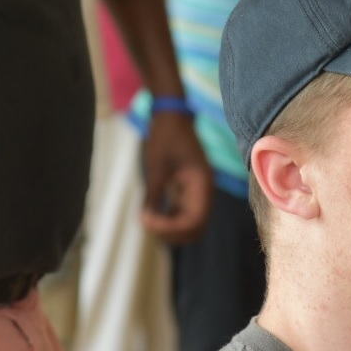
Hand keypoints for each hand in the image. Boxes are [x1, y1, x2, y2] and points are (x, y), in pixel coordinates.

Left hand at [140, 111, 212, 243]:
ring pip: (190, 224)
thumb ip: (153, 195)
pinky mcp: (189, 191)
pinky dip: (169, 219)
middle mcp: (204, 192)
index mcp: (202, 184)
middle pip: (195, 228)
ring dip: (171, 229)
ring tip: (148, 220)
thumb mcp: (156, 166)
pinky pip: (183, 214)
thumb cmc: (165, 137)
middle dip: (172, 233)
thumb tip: (146, 220)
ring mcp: (197, 193)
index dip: (172, 228)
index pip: (194, 221)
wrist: (172, 117)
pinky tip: (151, 214)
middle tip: (148, 223)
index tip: (148, 221)